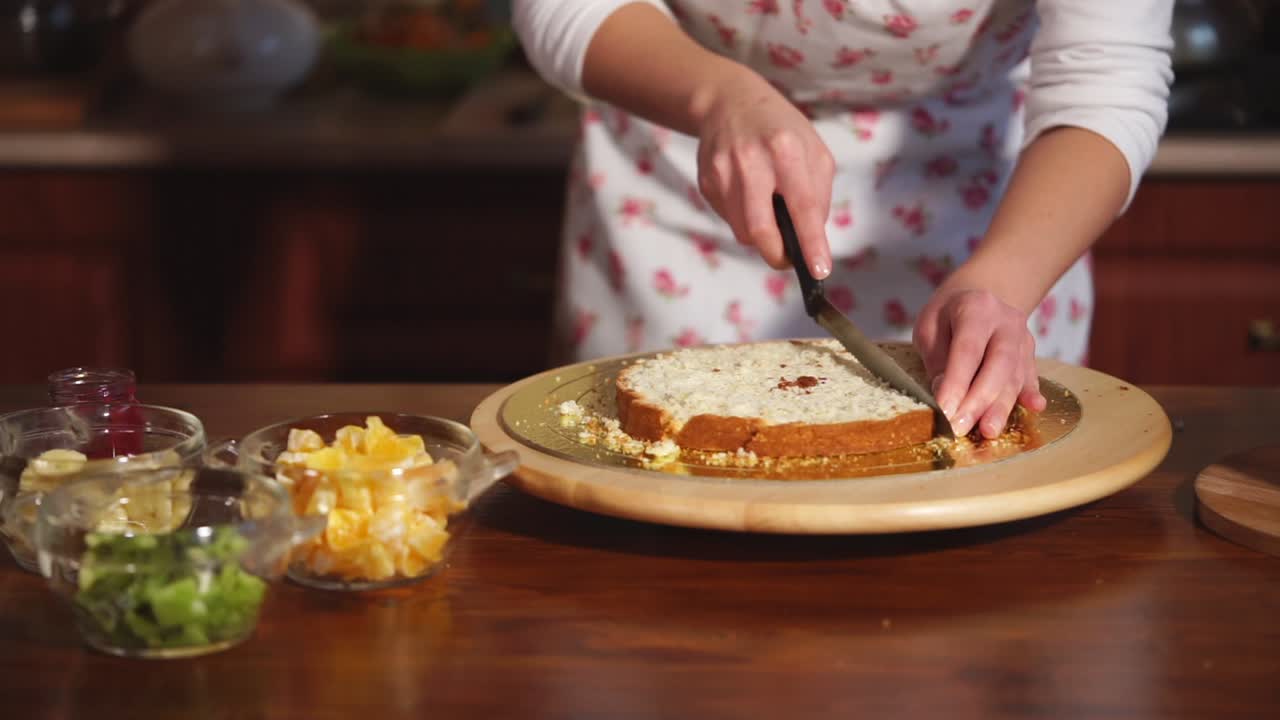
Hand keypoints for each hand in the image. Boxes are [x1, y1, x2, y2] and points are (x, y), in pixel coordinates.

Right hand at [694, 71, 834, 277]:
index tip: (819, 270)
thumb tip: (812, 235)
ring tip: (770, 211)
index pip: (802, 206)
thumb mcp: (813, 149)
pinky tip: (750, 196)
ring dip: (762, 235)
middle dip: (777, 254)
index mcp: (785, 150)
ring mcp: (723, 173)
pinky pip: (729, 219)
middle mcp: (751, 161)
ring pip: (743, 231)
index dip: (810, 243)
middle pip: (760, 230)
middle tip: (789, 258)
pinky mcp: (706, 182)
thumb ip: (818, 192)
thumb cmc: (780, 129)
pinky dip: (745, 219)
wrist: (728, 102)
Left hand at [913, 287, 1046, 438]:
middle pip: (998, 364)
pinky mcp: (1030, 353)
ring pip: (1014, 375)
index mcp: (976, 308)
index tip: (945, 410)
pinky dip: (1030, 393)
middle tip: (961, 427)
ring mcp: (1022, 337)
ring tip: (988, 431)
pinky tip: (1035, 407)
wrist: (978, 296)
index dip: (957, 383)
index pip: (968, 350)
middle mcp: (1006, 321)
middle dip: (980, 400)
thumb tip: (945, 394)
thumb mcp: (929, 327)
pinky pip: (1030, 376)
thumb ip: (937, 358)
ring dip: (1001, 406)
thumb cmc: (947, 316)